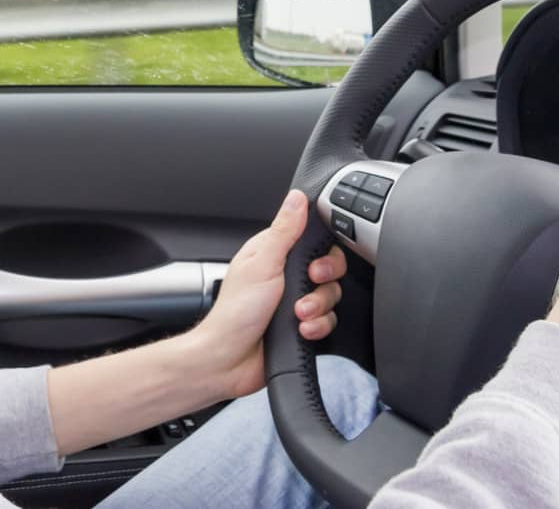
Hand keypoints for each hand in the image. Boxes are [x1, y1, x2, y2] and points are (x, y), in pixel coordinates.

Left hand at [188, 190, 347, 399]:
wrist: (228, 360)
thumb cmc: (235, 312)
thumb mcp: (262, 264)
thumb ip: (284, 231)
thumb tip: (297, 198)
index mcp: (273, 253)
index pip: (313, 240)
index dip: (322, 251)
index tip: (315, 263)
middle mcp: (286, 276)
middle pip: (328, 269)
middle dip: (323, 281)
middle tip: (308, 284)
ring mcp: (294, 301)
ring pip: (330, 296)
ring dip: (317, 307)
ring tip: (298, 315)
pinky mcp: (302, 326)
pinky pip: (327, 321)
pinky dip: (317, 327)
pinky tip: (301, 330)